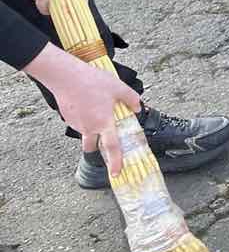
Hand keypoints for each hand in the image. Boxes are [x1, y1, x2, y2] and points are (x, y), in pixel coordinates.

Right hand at [24, 45, 140, 174]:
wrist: (66, 77)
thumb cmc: (93, 82)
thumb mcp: (119, 88)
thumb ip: (132, 100)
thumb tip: (139, 108)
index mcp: (104, 123)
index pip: (112, 148)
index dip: (116, 162)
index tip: (117, 173)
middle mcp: (89, 128)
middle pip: (94, 146)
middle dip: (100, 148)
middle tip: (105, 143)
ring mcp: (76, 125)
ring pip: (87, 133)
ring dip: (93, 128)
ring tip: (97, 109)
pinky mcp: (68, 119)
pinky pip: (79, 123)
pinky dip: (85, 118)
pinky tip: (88, 104)